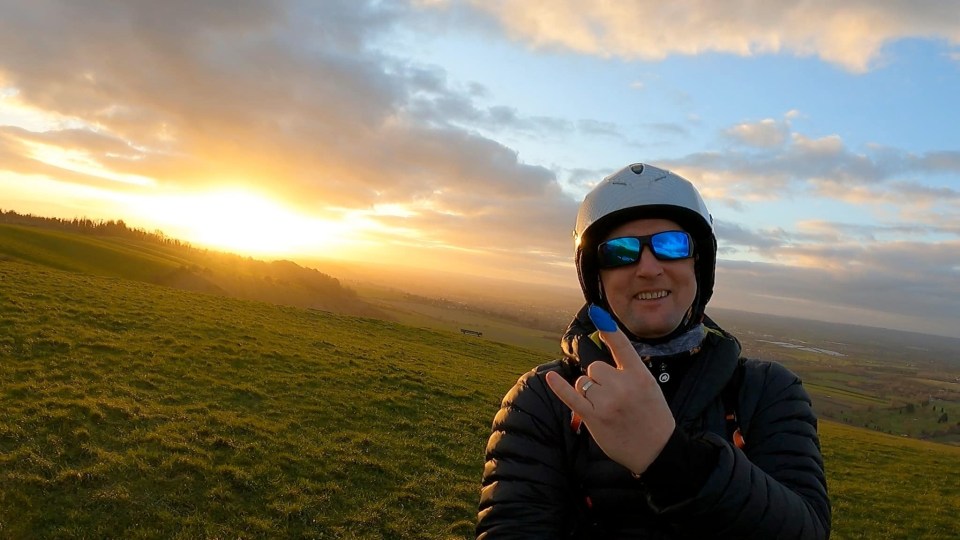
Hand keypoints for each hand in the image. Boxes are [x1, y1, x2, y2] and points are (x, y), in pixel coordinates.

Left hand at [545, 305, 675, 474]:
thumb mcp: (649, 386)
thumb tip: (601, 360)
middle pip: (595, 368)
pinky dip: (559, 387)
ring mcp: (608, 403)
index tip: (596, 312)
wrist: (658, 450)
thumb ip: (628, 371)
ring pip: (583, 383)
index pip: (622, 346)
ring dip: (589, 392)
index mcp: (640, 376)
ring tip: (608, 408)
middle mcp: (623, 386)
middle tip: (615, 398)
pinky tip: (551, 378)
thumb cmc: (653, 416)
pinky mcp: (595, 418)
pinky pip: (572, 398)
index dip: (608, 329)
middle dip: (599, 379)